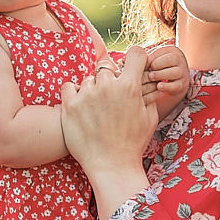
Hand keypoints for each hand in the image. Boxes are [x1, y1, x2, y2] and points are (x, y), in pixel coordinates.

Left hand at [60, 49, 154, 181]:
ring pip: (88, 80)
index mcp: (129, 87)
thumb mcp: (149, 117)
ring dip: (91, 90)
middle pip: (106, 67)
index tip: (131, 67)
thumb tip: (151, 79)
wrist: (111, 166)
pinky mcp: (69, 106)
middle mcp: (107, 87)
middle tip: (109, 98)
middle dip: (109, 79)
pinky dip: (73, 93)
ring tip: (96, 110)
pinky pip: (69, 87)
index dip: (135, 58)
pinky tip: (80, 106)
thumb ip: (148, 93)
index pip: (135, 53)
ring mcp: (86, 96)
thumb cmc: (133, 143)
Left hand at [143, 43, 191, 116]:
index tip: (141, 65)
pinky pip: (177, 85)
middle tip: (148, 71)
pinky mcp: (182, 86)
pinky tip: (158, 87)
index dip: (151, 58)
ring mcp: (182, 73)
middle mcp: (180, 60)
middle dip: (158, 65)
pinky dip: (167, 86)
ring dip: (162, 74)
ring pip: (176, 71)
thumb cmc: (152, 71)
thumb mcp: (148, 63)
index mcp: (171, 51)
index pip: (163, 51)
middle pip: (173, 59)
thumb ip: (139, 59)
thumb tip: (122, 60)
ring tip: (151, 77)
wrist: (164, 87)